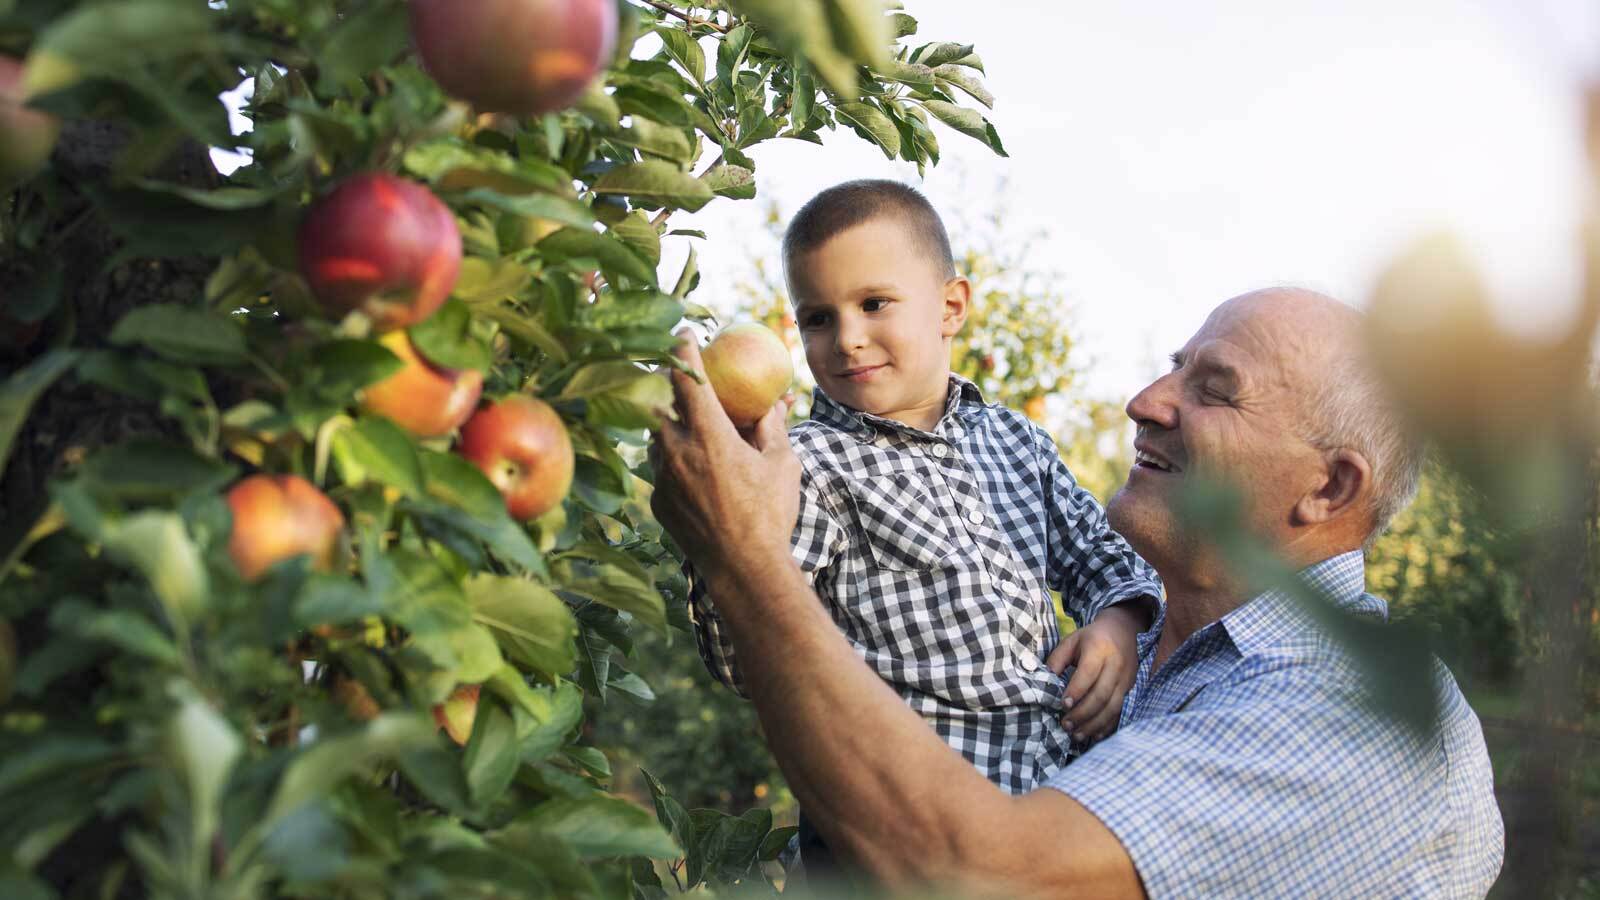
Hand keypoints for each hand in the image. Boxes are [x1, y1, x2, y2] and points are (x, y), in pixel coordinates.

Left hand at [649, 331, 801, 588]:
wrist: (743, 569)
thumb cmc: (770, 514)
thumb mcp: (781, 464)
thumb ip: (771, 427)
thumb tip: (774, 400)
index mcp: (710, 436)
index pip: (688, 378)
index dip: (683, 350)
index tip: (684, 333)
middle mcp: (678, 452)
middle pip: (656, 401)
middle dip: (665, 384)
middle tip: (680, 377)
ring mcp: (663, 478)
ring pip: (655, 435)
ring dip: (667, 423)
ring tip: (689, 424)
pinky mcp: (657, 501)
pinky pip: (659, 468)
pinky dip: (672, 459)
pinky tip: (693, 468)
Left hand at [1044, 603, 1145, 739]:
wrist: (1123, 631)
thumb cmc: (1091, 638)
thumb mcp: (1071, 641)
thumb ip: (1056, 660)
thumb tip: (1044, 683)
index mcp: (1099, 649)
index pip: (1088, 673)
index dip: (1076, 691)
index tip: (1062, 705)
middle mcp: (1116, 665)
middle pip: (1101, 694)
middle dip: (1082, 713)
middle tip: (1065, 725)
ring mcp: (1126, 679)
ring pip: (1112, 707)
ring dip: (1094, 724)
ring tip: (1077, 735)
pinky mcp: (1130, 689)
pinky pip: (1120, 711)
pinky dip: (1107, 726)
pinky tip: (1094, 735)